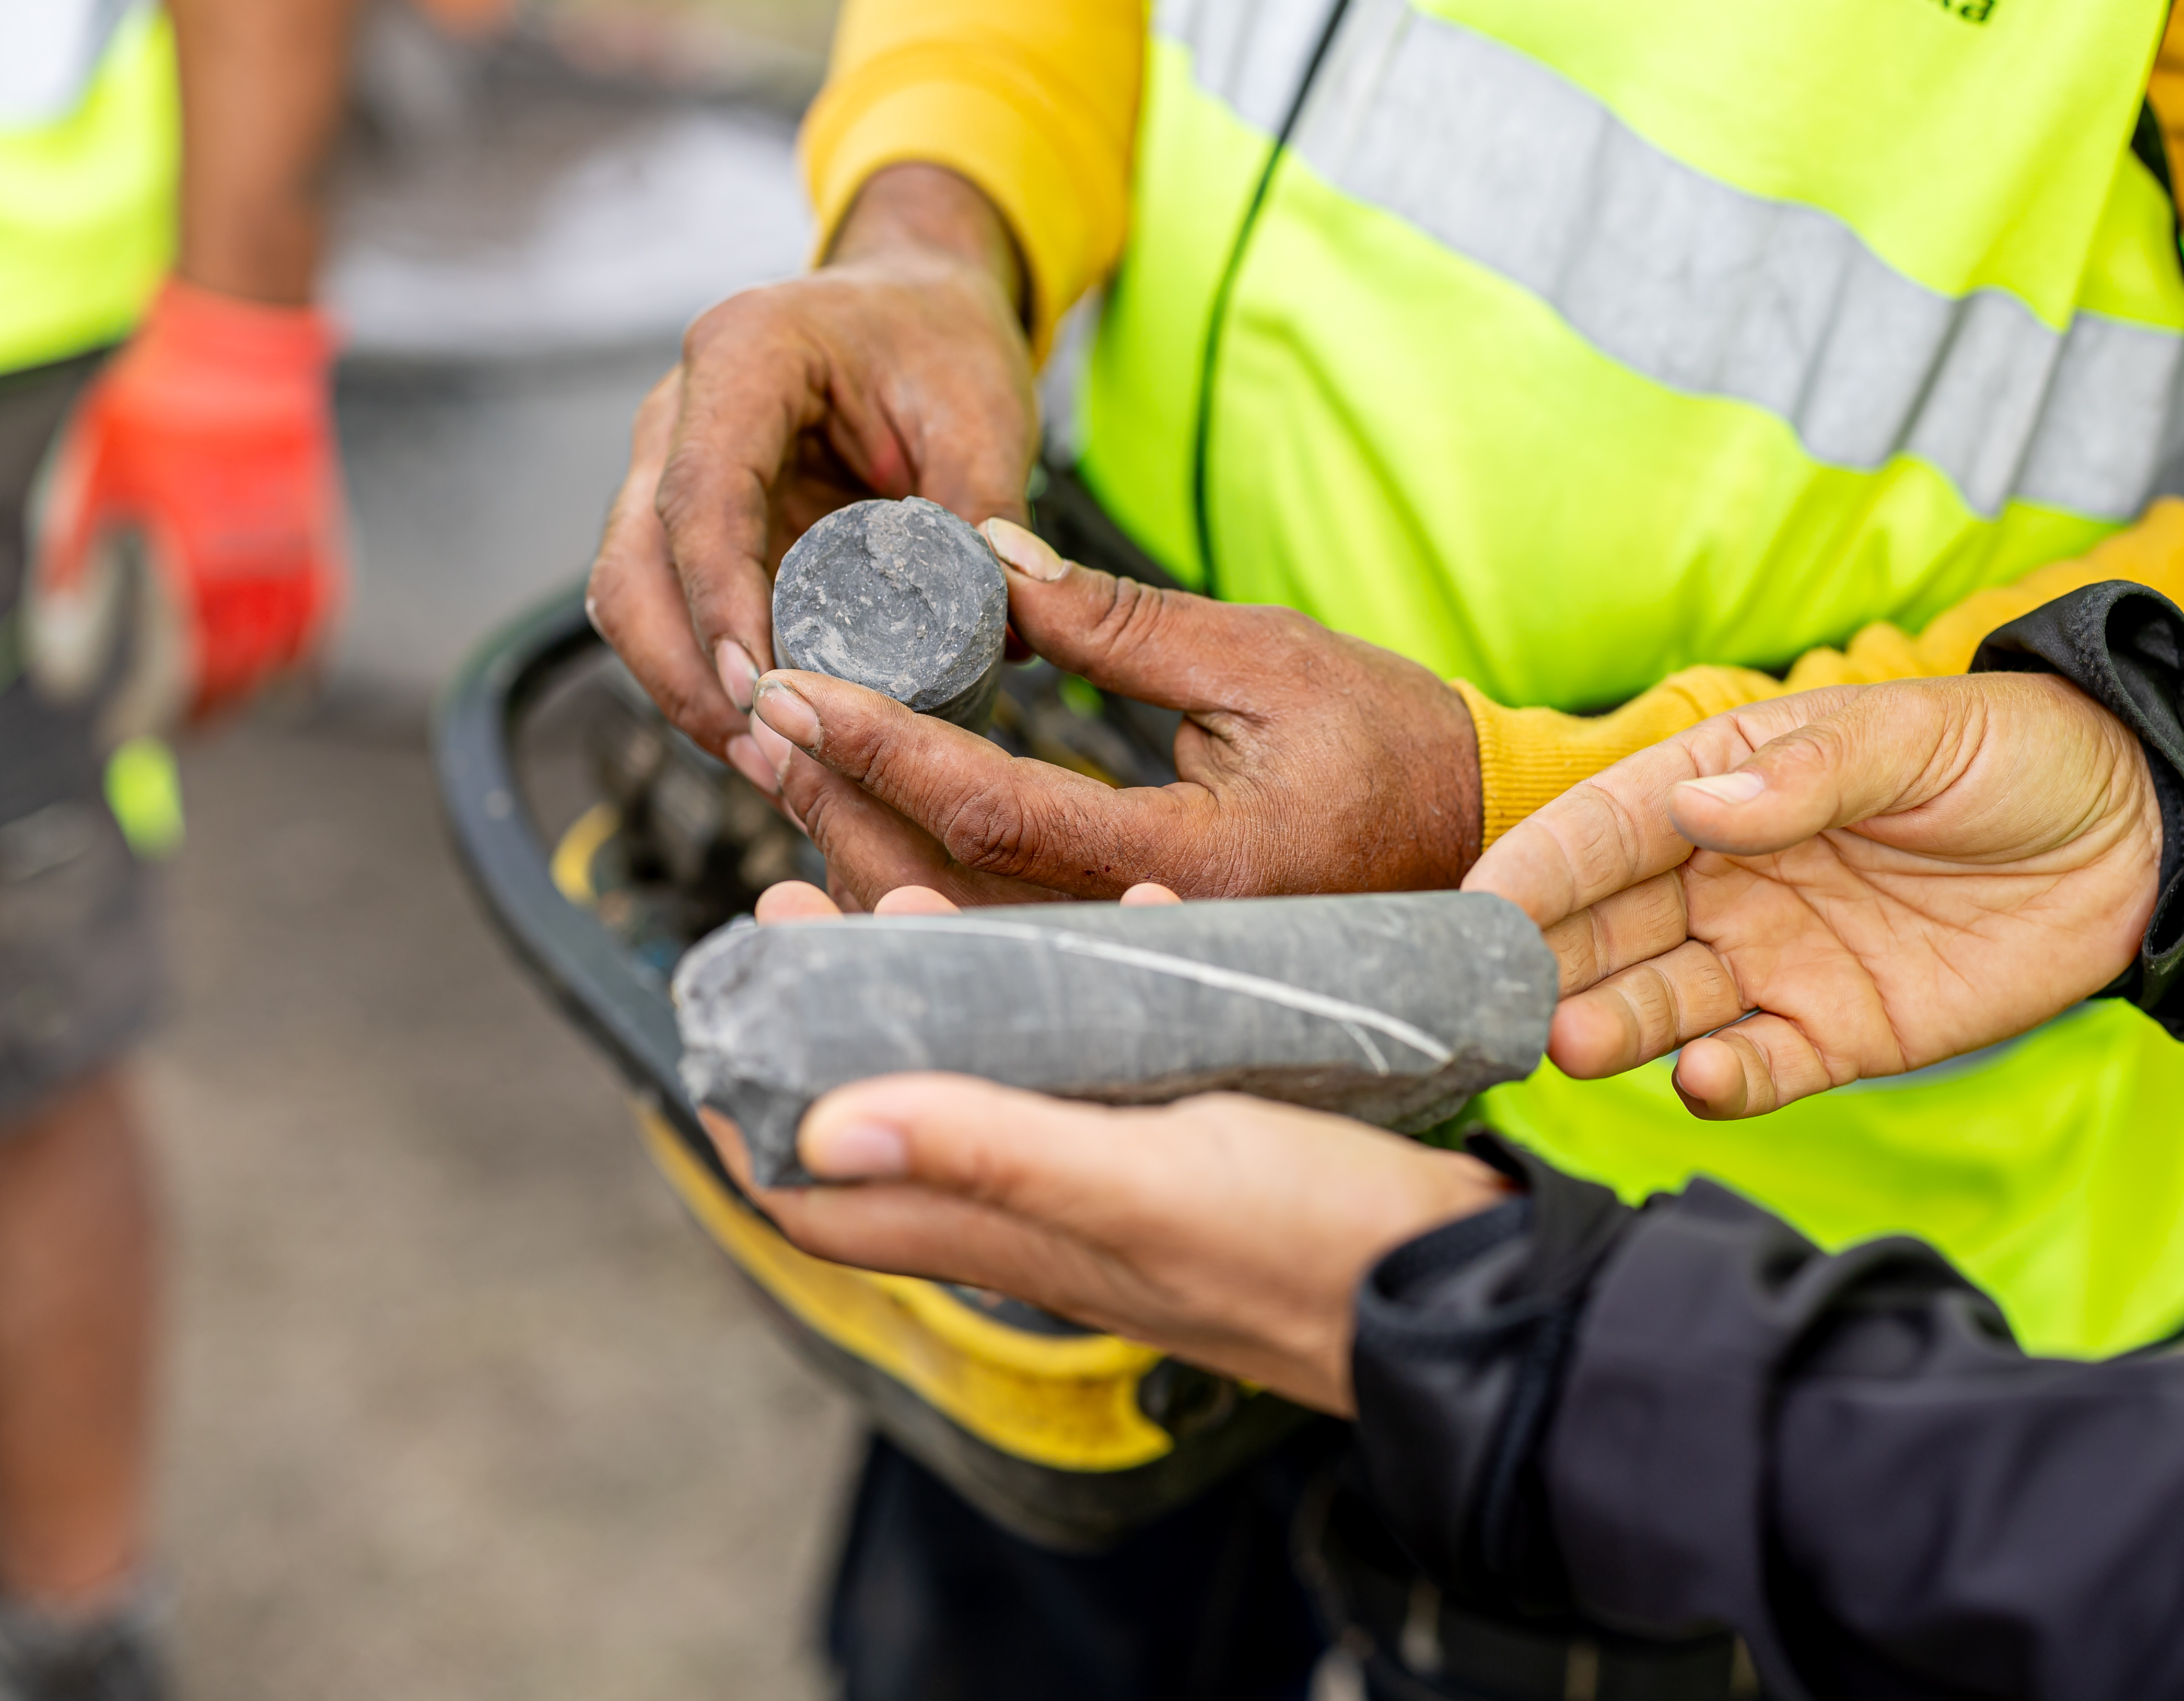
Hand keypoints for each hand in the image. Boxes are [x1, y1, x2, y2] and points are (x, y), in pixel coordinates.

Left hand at [25, 279, 345, 731]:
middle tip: (166, 735)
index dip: (146, 713)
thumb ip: (68, 576)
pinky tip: (290, 686)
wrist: (241, 349)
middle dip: (196, 717)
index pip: (174, 671)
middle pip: (231, 678)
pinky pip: (326, 623)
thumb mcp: (86, 487)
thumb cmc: (158, 407)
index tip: (117, 731)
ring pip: (283, 661)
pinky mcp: (323, 540)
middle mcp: (254, 572)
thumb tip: (62, 663)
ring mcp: (298, 558)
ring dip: (249, 701)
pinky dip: (309, 664)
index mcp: (192, 562)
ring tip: (218, 719)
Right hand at [586, 165, 1038, 784]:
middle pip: (634, 564)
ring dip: (686, 689)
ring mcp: (667, 466)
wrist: (915, 307)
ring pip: (631, 599)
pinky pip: (668, 609)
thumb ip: (987, 512)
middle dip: (688, 674)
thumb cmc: (944, 344)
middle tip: (765, 756)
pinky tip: (765, 735)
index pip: (702, 498)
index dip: (720, 604)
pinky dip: (703, 676)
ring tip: (768, 766)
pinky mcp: (685, 520)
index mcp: (744, 356)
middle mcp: (679, 410)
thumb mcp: (986, 413)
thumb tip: (1001, 633)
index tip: (760, 691)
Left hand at [713, 877, 1512, 1411]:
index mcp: (1015, 1234)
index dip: (755, 1114)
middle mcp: (1047, 1219)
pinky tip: (1136, 918)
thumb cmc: (1311, 1249)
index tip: (724, 1012)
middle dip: (842, 1017)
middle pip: (899, 1118)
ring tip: (933, 895)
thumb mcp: (1144, 1184)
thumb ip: (992, 1150)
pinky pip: (1106, 1071)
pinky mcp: (1191, 1154)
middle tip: (814, 904)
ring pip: (997, 1085)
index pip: (827, 1195)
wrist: (1459, 1289)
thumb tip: (823, 1127)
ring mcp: (1119, 1189)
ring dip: (954, 994)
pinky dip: (1093, 996)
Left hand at [742, 517, 1481, 907]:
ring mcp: (1156, 980)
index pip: (995, 810)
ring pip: (965, 941)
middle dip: (836, 808)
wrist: (1485, 844)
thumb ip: (1119, 622)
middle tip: (756, 725)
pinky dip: (922, 894)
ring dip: (859, 857)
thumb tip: (984, 555)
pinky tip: (863, 834)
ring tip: (784, 768)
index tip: (795, 687)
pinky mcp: (1147, 982)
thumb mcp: (1268, 655)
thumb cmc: (1395, 741)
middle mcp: (1168, 947)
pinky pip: (1005, 951)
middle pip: (951, 898)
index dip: (881, 747)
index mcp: (1202, 866)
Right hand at [1463, 676, 2161, 1118]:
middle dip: (1542, 961)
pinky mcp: (1834, 1034)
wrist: (2137, 838)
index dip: (1536, 866)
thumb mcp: (1915, 735)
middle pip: (1606, 927)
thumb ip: (1810, 771)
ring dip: (1612, 1024)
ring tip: (1572, 1042)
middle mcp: (1725, 880)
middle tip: (1494, 1000)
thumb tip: (1706, 804)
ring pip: (1660, 1003)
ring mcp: (1773, 962)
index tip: (1475, 906)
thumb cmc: (2014, 755)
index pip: (1605, 828)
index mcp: (1724, 787)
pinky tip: (1701, 1079)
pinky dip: (1722, 1080)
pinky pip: (1758, 1066)